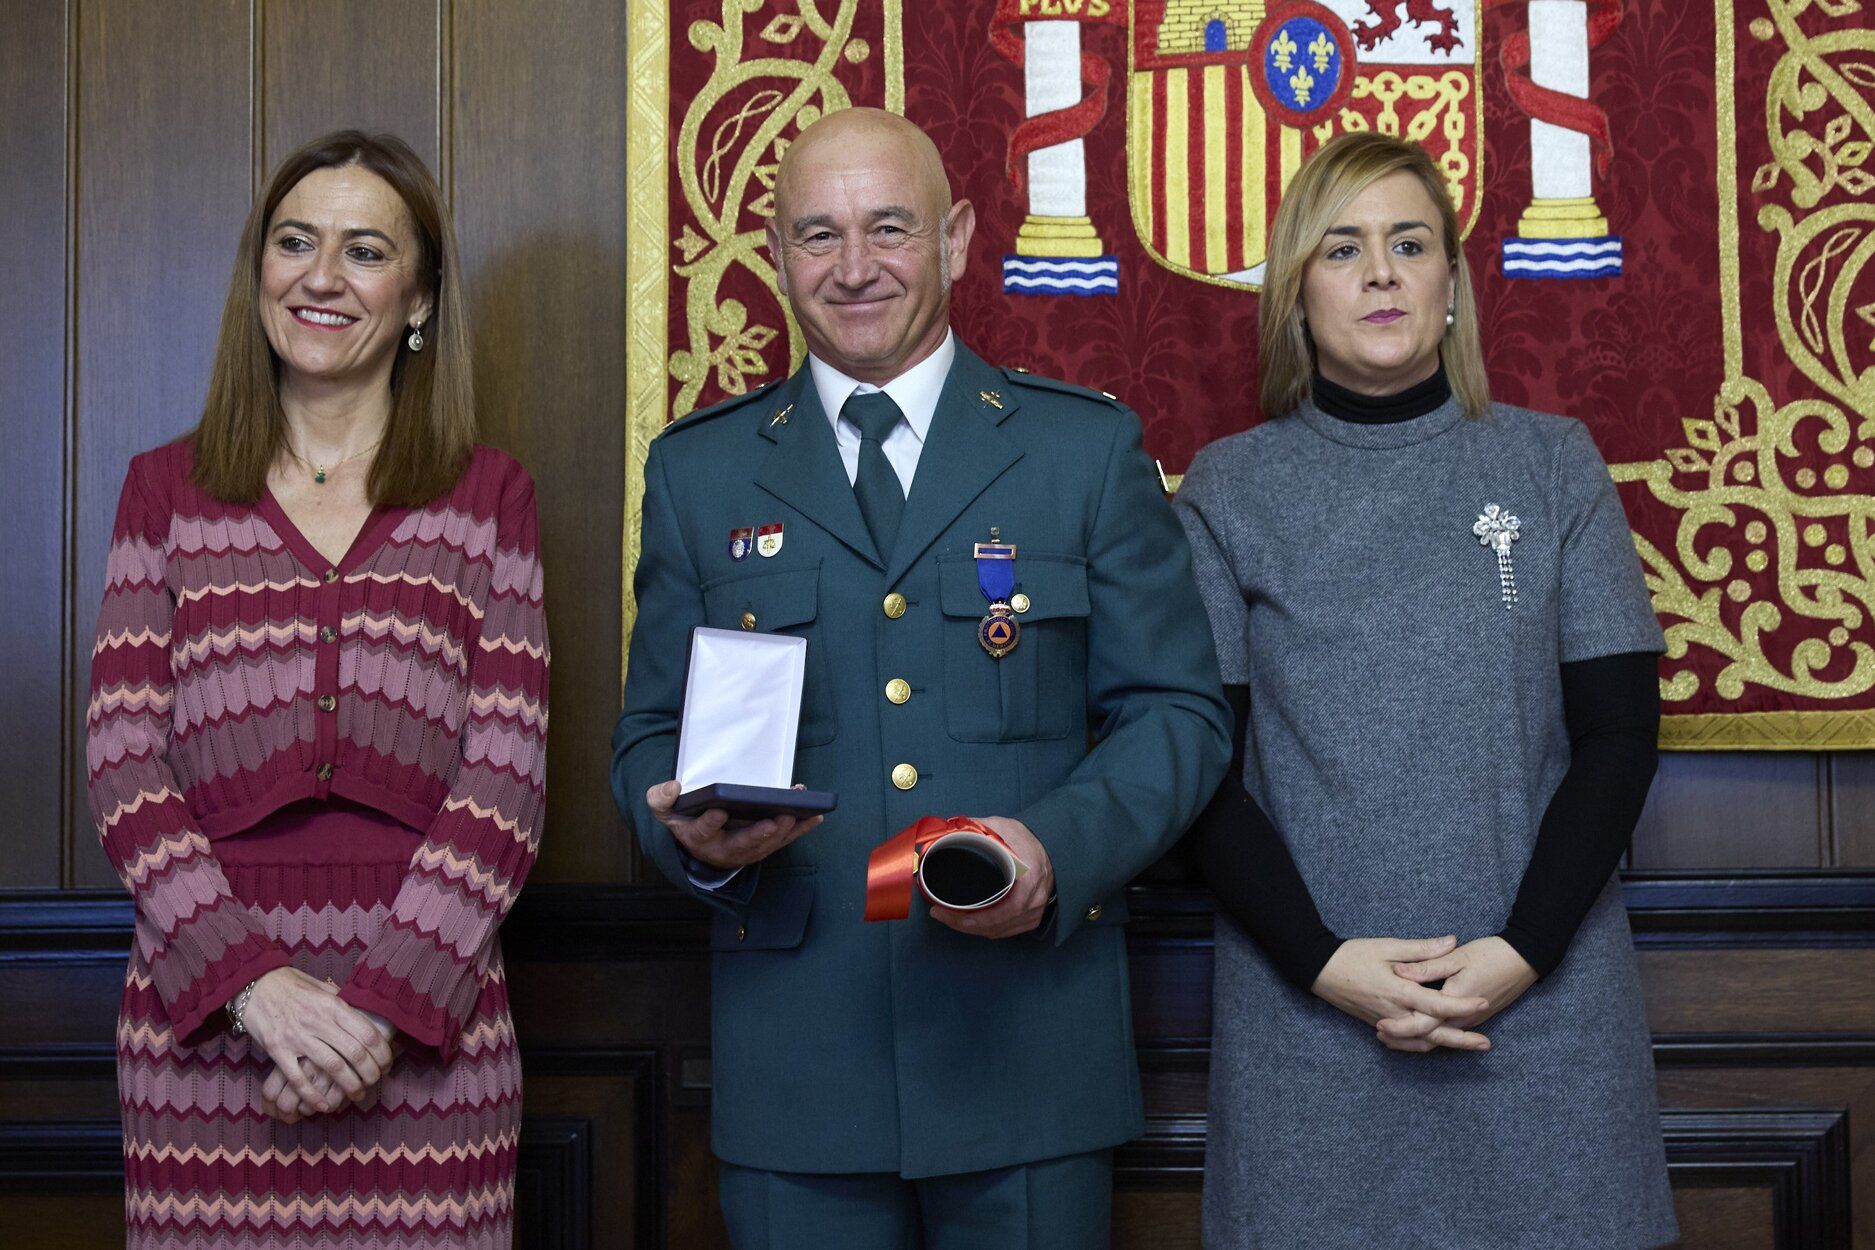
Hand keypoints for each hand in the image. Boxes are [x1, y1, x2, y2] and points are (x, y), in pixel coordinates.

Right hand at [240, 968, 394, 1113]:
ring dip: (349, 1086)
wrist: (255, 984)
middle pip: (355, 1053)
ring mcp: (297, 1036)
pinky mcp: (277, 1049)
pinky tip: (325, 1106)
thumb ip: (343, 1002)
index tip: (387, 1064)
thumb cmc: (293, 985)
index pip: (367, 1034)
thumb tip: (365, 1014)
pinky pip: (298, 1078)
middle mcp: (319, 1021)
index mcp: (334, 1005)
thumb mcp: (323, 988)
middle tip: (376, 1082)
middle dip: (370, 1073)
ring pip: (332, 1067)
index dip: (382, 1053)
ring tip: (358, 1095)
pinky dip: (313, 1095)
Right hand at [646, 780, 824, 870]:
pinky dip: (799, 829)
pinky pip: (783, 840)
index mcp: (697, 837)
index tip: (718, 810)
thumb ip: (661, 798)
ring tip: (798, 814)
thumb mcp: (664, 809)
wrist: (697, 839)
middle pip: (742, 844)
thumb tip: (673, 787)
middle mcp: (723, 849)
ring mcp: (746, 850)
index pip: (703, 831)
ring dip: (784, 832)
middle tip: (775, 820)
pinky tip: (815, 816)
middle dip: (759, 833)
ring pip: (766, 844)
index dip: (710, 822)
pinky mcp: (763, 846)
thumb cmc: (683, 818)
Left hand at [927, 817, 1054, 938]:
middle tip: (938, 914)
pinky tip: (969, 924)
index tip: (944, 911)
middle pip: (993, 925)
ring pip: (997, 931)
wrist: (1053, 849)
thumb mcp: (1004, 827)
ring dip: (971, 930)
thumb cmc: (1028, 839)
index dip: (970, 918)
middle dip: (962, 924)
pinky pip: (1006, 931)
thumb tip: (948, 830)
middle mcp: (1033, 902)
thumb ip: (978, 827)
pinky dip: (986, 930)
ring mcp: (1034, 913)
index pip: (999, 911)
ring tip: (948, 918)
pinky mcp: (1032, 918)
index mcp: (1029, 881)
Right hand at [1310, 936, 1493, 1052]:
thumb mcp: (1388, 947)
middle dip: (1462, 1040)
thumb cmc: (1353, 955)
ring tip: (1468, 1044)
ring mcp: (1386, 1022)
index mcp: (1399, 992)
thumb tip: (1452, 942)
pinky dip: (1422, 1045)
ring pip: (1421, 1042)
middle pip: (1434, 1034)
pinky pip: (1405, 1043)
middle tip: (1486, 1044)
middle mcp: (1394, 1013)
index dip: (1463, 1005)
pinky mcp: (1379, 1025)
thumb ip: (1422, 949)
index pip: (1437, 1004)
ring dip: (1445, 1044)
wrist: (1320, 970)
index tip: (1484, 1002)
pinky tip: (1435, 1041)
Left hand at [1378, 936, 1536, 1051]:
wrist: (1525, 960)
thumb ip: (1428, 965)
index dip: (1400, 1027)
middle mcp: (1463, 1017)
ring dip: (1415, 1039)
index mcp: (1456, 1001)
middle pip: (1429, 1038)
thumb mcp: (1458, 957)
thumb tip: (1400, 971)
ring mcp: (1470, 1020)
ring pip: (1439, 1038)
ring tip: (1390, 1036)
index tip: (1379, 1025)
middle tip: (1379, 1034)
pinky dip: (1429, 1034)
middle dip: (1404, 1040)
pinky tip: (1415, 1026)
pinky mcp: (1474, 1017)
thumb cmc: (1491, 955)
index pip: (1424, 1023)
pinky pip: (1448, 1032)